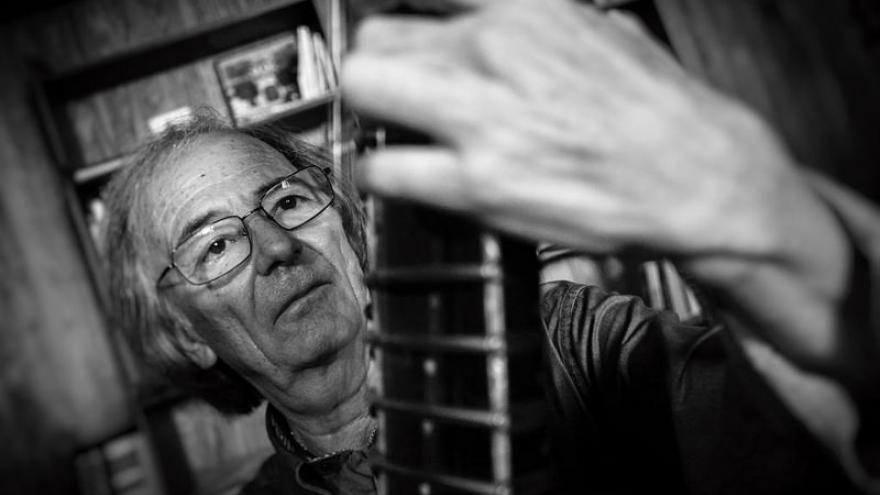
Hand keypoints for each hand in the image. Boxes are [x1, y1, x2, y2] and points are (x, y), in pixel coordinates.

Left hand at [343, 0, 794, 260]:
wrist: (697, 174)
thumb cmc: (655, 108)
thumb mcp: (595, 26)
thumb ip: (528, 19)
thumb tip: (488, 20)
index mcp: (522, 7)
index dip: (398, 11)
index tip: (395, 28)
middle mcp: (492, 50)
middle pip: (377, 36)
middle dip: (381, 62)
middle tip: (397, 86)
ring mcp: (479, 116)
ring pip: (364, 87)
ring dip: (371, 109)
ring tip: (395, 126)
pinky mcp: (475, 183)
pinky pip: (381, 166)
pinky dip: (381, 171)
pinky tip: (401, 173)